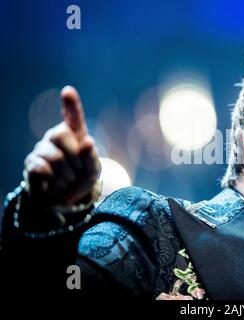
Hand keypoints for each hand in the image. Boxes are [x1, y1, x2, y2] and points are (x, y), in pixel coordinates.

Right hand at [24, 86, 99, 204]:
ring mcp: (42, 149)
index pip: (73, 116)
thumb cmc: (81, 178)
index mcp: (75, 134)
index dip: (71, 104)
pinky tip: (55, 184)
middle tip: (77, 170)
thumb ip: (91, 156)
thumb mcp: (93, 170)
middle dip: (75, 157)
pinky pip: (42, 169)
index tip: (68, 91)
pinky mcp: (32, 164)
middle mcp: (56, 137)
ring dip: (67, 174)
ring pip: (55, 157)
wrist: (65, 199)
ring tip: (67, 179)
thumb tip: (87, 141)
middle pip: (62, 135)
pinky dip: (54, 181)